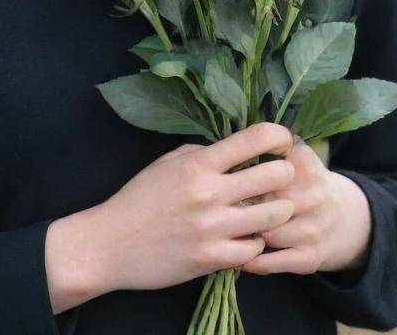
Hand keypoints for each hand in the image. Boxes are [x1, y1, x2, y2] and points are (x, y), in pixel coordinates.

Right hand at [83, 122, 298, 293]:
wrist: (110, 243)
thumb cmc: (139, 198)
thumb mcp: (167, 163)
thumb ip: (202, 154)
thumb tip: (234, 149)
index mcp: (199, 163)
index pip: (254, 138)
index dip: (279, 136)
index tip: (283, 142)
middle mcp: (210, 192)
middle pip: (276, 175)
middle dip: (285, 175)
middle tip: (280, 179)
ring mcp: (213, 228)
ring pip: (274, 215)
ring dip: (277, 211)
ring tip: (268, 210)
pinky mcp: (212, 259)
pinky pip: (255, 249)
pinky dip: (256, 243)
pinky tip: (247, 237)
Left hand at [237, 137, 371, 275]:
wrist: (347, 219)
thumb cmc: (307, 181)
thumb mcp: (297, 155)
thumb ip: (271, 143)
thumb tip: (231, 137)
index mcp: (305, 166)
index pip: (265, 168)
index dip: (242, 174)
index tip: (226, 176)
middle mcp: (313, 197)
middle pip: (264, 201)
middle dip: (239, 204)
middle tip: (220, 204)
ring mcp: (312, 230)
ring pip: (266, 233)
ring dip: (243, 232)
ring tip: (224, 227)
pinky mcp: (308, 259)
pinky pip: (271, 263)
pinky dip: (250, 259)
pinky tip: (237, 250)